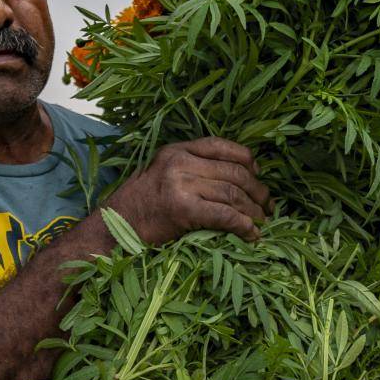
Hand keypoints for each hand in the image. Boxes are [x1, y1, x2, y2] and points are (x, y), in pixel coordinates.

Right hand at [106, 138, 272, 244]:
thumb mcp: (162, 176)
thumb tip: (236, 177)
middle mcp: (179, 162)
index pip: (222, 146)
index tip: (258, 175)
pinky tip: (251, 234)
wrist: (110, 230)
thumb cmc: (139, 209)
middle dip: (257, 191)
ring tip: (262, 223)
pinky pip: (224, 214)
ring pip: (232, 193)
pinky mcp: (182, 209)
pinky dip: (243, 225)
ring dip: (254, 211)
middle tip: (268, 207)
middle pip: (233, 171)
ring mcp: (180, 184)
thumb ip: (192, 170)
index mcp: (176, 150)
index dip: (247, 160)